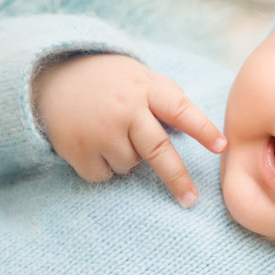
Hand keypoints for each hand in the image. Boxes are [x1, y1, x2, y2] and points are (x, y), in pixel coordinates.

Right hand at [31, 52, 226, 205]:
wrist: (52, 75)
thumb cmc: (110, 82)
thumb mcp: (141, 78)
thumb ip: (166, 99)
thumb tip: (194, 132)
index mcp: (146, 89)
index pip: (180, 109)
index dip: (202, 129)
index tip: (222, 147)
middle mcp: (124, 109)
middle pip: (158, 150)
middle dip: (177, 177)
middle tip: (191, 199)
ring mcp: (99, 129)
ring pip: (130, 165)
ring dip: (127, 158)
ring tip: (110, 133)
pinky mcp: (77, 148)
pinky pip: (104, 175)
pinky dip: (103, 168)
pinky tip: (93, 144)